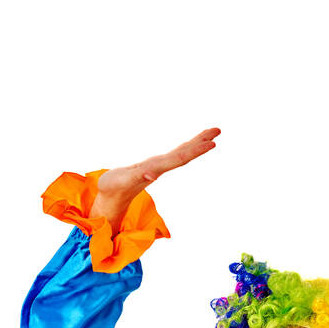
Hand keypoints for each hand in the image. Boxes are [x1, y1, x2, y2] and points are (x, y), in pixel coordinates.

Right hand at [92, 128, 220, 229]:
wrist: (111, 198)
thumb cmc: (113, 188)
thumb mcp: (122, 181)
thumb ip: (137, 176)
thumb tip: (152, 174)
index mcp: (155, 168)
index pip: (179, 158)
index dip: (195, 150)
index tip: (211, 143)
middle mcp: (159, 167)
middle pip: (184, 154)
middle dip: (200, 143)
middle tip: (218, 130)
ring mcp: (157, 167)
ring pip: (181, 153)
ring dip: (196, 144)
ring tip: (212, 133)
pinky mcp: (153, 166)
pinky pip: (173, 155)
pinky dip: (185, 148)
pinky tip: (192, 144)